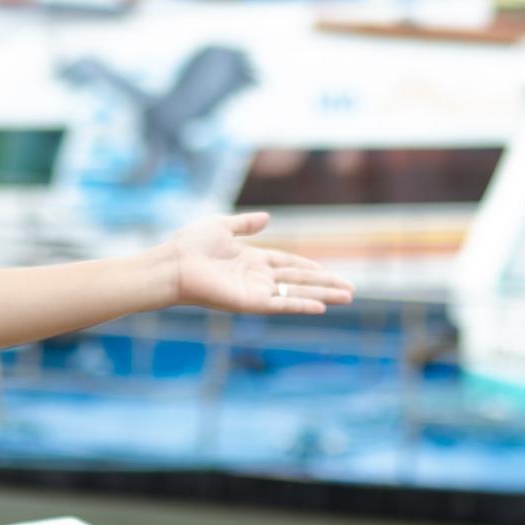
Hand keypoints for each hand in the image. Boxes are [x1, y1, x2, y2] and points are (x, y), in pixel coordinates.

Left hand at [162, 212, 353, 316]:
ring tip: (347, 297)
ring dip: (322, 295)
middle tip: (351, 291)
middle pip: (299, 280)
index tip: (331, 274)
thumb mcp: (223, 226)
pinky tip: (321, 307)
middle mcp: (257, 278)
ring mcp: (255, 291)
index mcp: (252, 260)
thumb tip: (268, 217)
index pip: (289, 265)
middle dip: (326, 285)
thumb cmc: (191, 245)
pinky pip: (281, 304)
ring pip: (296, 292)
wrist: (173, 263)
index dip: (311, 268)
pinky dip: (301, 304)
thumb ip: (246, 224)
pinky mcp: (249, 302)